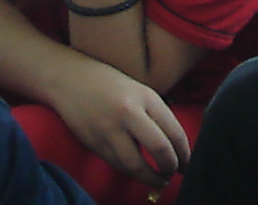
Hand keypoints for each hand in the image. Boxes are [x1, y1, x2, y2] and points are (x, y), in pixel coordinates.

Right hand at [47, 67, 191, 183]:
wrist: (69, 78)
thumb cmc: (109, 83)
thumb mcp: (139, 91)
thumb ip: (155, 115)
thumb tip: (175, 146)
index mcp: (145, 97)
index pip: (174, 132)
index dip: (185, 154)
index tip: (188, 164)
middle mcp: (129, 113)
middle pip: (160, 149)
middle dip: (171, 167)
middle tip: (175, 173)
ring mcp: (109, 130)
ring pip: (136, 165)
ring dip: (151, 178)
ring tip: (159, 180)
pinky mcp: (94, 143)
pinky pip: (117, 165)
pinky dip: (131, 173)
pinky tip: (139, 173)